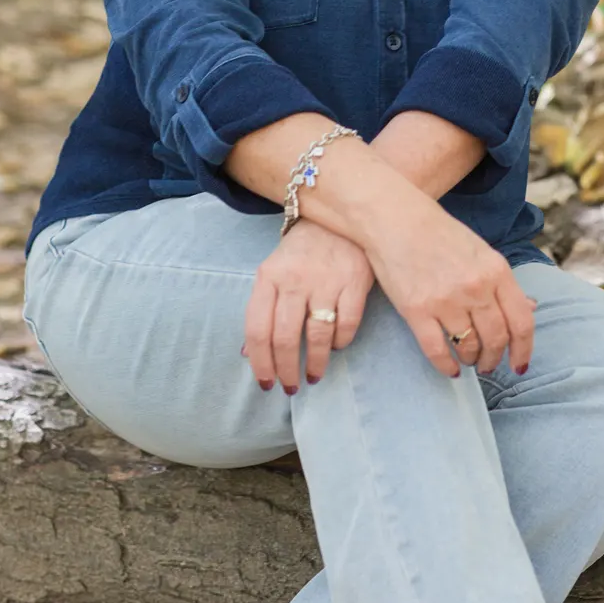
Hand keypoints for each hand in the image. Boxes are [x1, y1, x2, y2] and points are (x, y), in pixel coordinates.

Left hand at [243, 219, 374, 392]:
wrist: (336, 216)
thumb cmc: (300, 252)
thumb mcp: (272, 273)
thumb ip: (261, 309)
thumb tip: (249, 352)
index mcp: (268, 277)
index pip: (257, 329)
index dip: (260, 363)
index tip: (266, 383)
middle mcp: (294, 280)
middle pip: (285, 338)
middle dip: (287, 370)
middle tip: (291, 386)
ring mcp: (326, 281)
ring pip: (317, 336)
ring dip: (315, 363)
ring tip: (314, 375)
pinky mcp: (354, 281)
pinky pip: (347, 324)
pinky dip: (341, 342)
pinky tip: (337, 345)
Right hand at [362, 193, 536, 377]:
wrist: (395, 218)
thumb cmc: (439, 232)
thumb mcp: (480, 250)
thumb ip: (502, 282)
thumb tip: (529, 308)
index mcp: (496, 270)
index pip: (521, 322)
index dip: (524, 350)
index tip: (519, 365)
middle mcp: (475, 287)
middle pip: (496, 339)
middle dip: (494, 358)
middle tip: (488, 364)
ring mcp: (446, 300)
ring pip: (468, 347)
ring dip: (470, 359)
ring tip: (467, 359)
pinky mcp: (417, 310)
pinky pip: (437, 351)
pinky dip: (446, 366)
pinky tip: (449, 370)